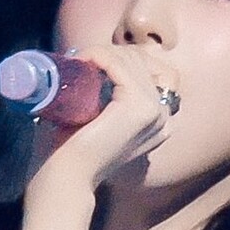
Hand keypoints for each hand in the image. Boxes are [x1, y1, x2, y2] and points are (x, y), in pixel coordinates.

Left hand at [26, 45, 175, 199]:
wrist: (65, 177)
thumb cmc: (73, 150)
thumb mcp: (98, 117)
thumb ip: (106, 96)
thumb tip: (92, 63)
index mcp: (159, 122)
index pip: (153, 70)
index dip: (122, 59)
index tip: (92, 63)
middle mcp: (163, 117)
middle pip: (143, 60)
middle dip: (111, 53)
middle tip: (80, 61)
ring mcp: (155, 111)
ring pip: (131, 59)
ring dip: (101, 53)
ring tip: (77, 63)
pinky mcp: (140, 106)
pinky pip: (119, 64)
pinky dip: (98, 56)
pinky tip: (81, 62)